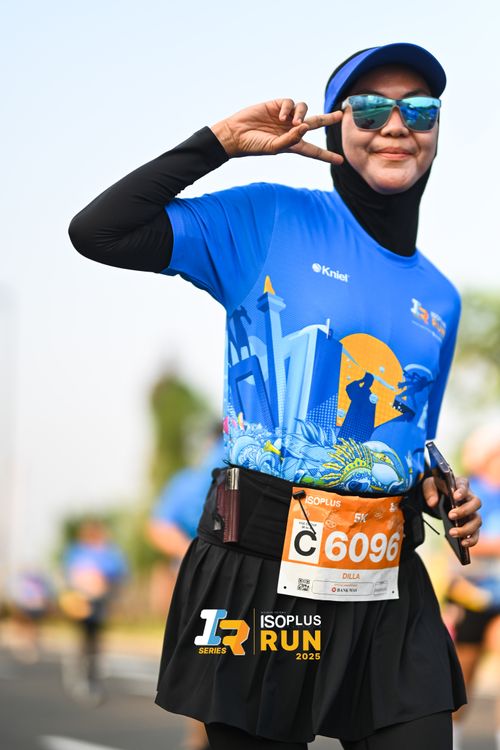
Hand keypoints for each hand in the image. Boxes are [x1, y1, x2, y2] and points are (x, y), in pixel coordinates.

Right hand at [211, 99, 342, 164]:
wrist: (236, 134)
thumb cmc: (254, 146)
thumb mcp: (274, 148)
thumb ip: (291, 139)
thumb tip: (306, 127)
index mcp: (293, 145)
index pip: (313, 151)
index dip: (327, 155)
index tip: (341, 161)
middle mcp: (291, 130)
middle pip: (315, 123)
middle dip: (328, 119)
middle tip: (340, 115)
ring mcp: (284, 117)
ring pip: (304, 110)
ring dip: (302, 115)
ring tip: (292, 122)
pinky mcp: (276, 105)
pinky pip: (290, 103)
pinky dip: (288, 109)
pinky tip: (279, 116)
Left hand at [422, 476, 481, 547]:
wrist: (438, 496)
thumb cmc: (437, 488)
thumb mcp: (429, 485)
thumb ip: (430, 492)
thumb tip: (433, 503)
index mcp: (460, 485)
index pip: (464, 485)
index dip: (462, 491)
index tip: (455, 496)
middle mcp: (470, 498)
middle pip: (476, 503)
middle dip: (464, 511)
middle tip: (450, 516)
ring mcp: (472, 513)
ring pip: (477, 521)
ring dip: (466, 528)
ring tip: (452, 533)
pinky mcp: (470, 525)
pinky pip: (475, 534)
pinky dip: (471, 540)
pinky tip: (462, 544)